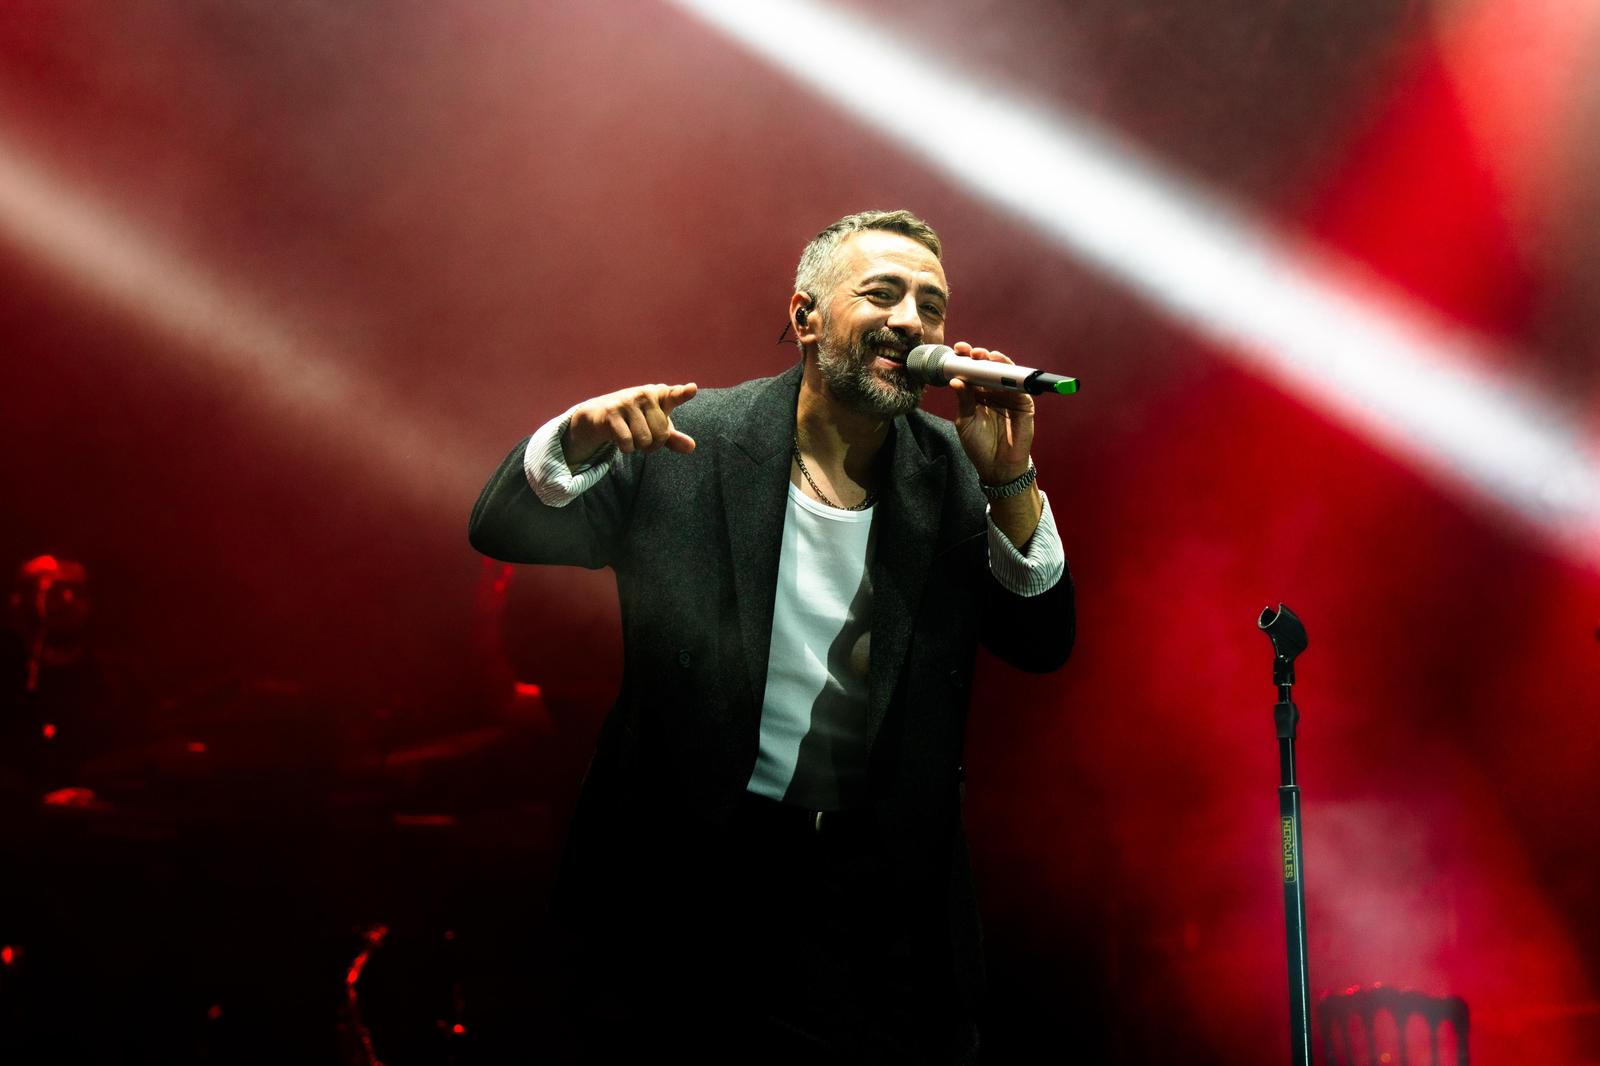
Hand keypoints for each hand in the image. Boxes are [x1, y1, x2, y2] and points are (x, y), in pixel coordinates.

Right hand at [563, 382, 697, 470]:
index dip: (684, 393)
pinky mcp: (612, 412)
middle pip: (661, 434)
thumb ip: (674, 438)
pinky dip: (626, 448)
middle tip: (643, 435)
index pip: (676, 395)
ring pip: (644, 440)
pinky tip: (620, 437)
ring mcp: (628, 400)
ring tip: (631, 435)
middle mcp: (646, 393)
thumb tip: (691, 447)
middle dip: (653, 444)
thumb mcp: (657, 427)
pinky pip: (628, 442)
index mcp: (661, 394)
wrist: (601, 415)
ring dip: (638, 447)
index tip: (692, 389)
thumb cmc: (637, 419)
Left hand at [950, 344, 1041, 548]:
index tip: (957, 350)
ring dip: (995, 362)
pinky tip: (1002, 368)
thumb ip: (964, 400)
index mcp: (977, 394)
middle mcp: (994, 391)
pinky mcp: (1024, 403)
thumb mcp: (965, 421)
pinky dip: (1012, 375)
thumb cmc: (979, 445)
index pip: (972, 372)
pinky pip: (1020, 386)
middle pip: (988, 368)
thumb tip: (956, 380)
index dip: (965, 360)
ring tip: (984, 355)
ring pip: (1004, 373)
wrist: (997, 466)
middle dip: (979, 357)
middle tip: (969, 351)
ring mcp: (1010, 396)